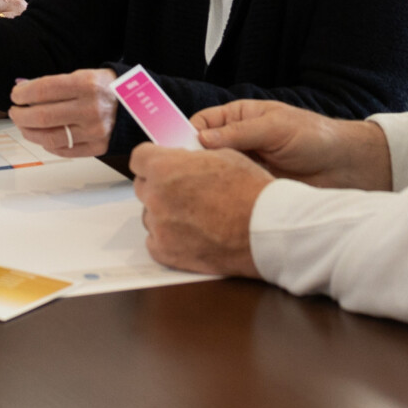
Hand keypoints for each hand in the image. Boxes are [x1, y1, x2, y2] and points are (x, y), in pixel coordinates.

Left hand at [8, 69, 117, 156]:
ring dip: (29, 132)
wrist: (138, 105)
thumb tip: (22, 87)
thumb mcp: (82, 75)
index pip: (43, 90)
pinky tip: (43, 136)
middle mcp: (91, 109)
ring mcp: (96, 131)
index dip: (23, 94)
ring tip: (24, 126)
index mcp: (86, 84)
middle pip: (43, 116)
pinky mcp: (99, 147)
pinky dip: (48, 144)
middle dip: (21, 115)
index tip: (15, 95)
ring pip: (50, 137)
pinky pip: (64, 150)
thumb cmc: (106, 88)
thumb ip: (52, 84)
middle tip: (15, 112)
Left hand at [130, 143, 272, 276]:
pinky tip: (191, 236)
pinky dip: (169, 240)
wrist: (268, 229)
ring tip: (196, 218)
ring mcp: (159, 225)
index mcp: (164, 167)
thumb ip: (191, 157)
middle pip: (144, 187)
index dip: (152, 161)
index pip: (139, 158)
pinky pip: (155, 242)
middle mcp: (155, 195)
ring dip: (165, 215)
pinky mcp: (166, 251)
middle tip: (186, 193)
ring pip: (151, 215)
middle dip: (160, 187)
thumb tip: (182, 159)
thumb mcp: (223, 155)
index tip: (162, 166)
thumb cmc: (251, 192)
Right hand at [193, 100, 392, 190]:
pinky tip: (216, 204)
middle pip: (201, 152)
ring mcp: (243, 168)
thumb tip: (201, 139)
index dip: (186, 137)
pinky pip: (229, 193)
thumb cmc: (314, 137)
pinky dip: (222, 198)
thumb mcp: (275, 127)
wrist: (348, 168)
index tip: (176, 151)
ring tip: (198, 192)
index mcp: (237, 119)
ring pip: (213, 174)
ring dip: (207, 181)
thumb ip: (239, 133)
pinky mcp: (251, 190)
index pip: (200, 125)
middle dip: (192, 162)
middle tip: (183, 175)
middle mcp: (236, 143)